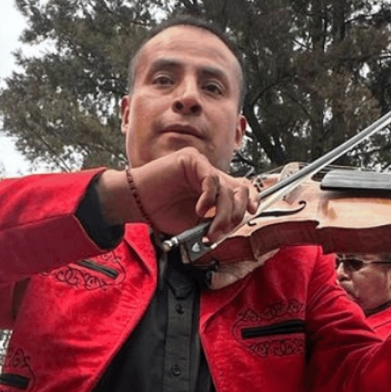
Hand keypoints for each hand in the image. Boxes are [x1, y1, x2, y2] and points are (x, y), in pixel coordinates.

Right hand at [101, 147, 258, 241]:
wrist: (138, 204)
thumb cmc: (163, 213)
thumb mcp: (196, 225)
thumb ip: (215, 223)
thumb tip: (234, 228)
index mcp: (215, 190)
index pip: (242, 189)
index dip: (252, 199)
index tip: (252, 212)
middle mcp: (211, 177)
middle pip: (239, 190)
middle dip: (234, 215)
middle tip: (220, 232)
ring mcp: (202, 167)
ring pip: (226, 188)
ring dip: (221, 214)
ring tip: (208, 228)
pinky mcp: (191, 159)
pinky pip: (210, 178)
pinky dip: (208, 198)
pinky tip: (199, 210)